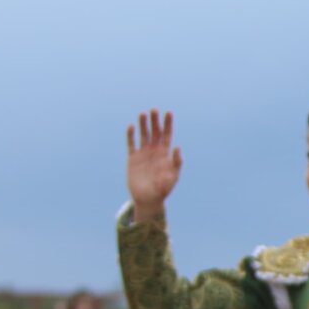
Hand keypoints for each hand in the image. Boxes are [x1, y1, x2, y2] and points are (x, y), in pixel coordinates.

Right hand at [126, 108, 182, 222]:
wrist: (148, 199)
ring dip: (143, 124)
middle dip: (155, 121)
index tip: (168, 113)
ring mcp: (143, 154)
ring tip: (143, 113)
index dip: (168, 124)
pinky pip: (131, 144)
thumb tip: (177, 147)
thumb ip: (176, 162)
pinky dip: (131, 135)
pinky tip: (131, 126)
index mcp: (165, 154)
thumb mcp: (173, 176)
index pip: (167, 135)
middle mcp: (154, 151)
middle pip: (155, 132)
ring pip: (143, 135)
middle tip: (154, 109)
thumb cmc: (164, 189)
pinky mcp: (132, 158)